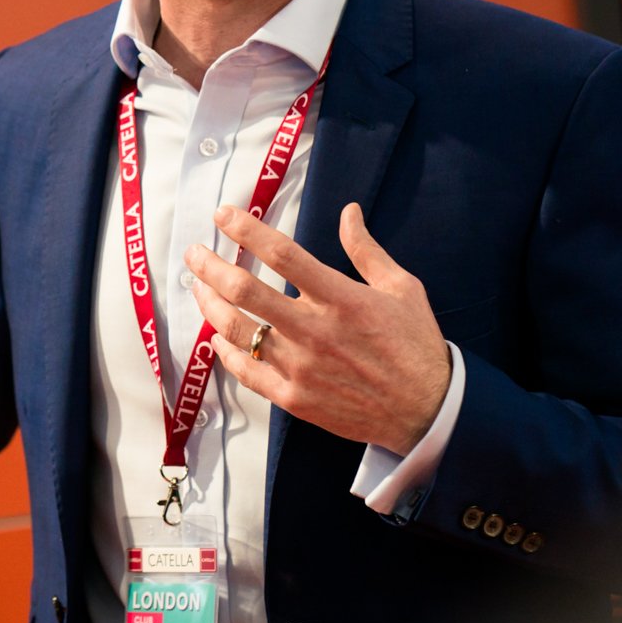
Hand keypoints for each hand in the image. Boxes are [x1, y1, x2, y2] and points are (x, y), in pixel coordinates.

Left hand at [187, 202, 450, 455]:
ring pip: (236, 330)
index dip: (246, 229)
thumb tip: (348, 211)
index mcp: (341, 298)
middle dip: (210, 266)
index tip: (223, 215)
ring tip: (199, 287)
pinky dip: (224, 350)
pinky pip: (245, 371)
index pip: (282, 254)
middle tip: (195, 253)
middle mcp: (314, 331)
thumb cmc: (415, 345)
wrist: (426, 411)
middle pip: (244, 291)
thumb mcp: (402, 289)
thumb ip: (366, 250)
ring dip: (209, 304)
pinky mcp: (293, 398)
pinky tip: (217, 335)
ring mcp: (300, 367)